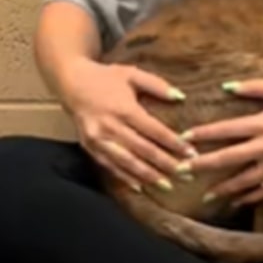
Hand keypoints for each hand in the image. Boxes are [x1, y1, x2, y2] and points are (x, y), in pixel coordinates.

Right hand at [60, 58, 193, 192]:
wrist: (71, 83)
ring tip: (167, 186)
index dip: (174, 144)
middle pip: (143, 150)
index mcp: (124, 109)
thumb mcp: (132, 74)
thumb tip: (181, 97)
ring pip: (127, 162)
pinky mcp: (90, 148)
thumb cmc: (105, 77)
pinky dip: (126, 178)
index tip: (191, 154)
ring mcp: (99, 139)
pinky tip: (140, 187)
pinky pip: (110, 167)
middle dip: (166, 165)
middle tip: (186, 176)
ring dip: (148, 176)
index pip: (154, 131)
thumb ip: (157, 85)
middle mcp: (111, 126)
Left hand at [180, 79, 262, 206]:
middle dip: (204, 165)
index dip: (204, 134)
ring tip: (204, 194)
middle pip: (229, 158)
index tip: (185, 137)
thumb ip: (256, 86)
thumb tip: (228, 86)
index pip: (227, 129)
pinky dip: (248, 198)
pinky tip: (235, 202)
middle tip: (183, 169)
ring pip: (244, 181)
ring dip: (223, 188)